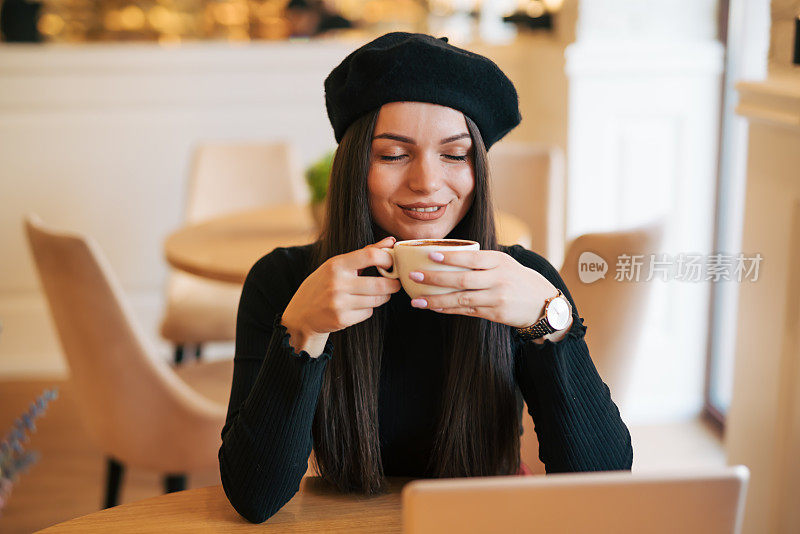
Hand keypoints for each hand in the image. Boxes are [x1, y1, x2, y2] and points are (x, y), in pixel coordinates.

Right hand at [282, 236, 402, 337]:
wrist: (302, 313)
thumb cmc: (323, 284)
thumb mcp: (338, 265)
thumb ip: (366, 252)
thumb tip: (391, 241)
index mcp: (336, 265)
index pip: (370, 256)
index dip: (387, 259)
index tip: (391, 264)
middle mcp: (337, 283)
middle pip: (380, 284)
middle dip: (393, 285)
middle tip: (395, 284)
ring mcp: (339, 303)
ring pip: (376, 300)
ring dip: (381, 297)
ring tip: (376, 294)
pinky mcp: (342, 319)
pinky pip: (368, 313)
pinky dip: (368, 309)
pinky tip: (357, 306)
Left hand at [408, 249, 564, 329]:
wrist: (542, 303)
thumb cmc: (516, 278)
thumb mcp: (504, 263)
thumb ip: (481, 260)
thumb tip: (446, 254)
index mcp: (499, 261)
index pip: (472, 257)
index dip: (450, 258)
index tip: (430, 256)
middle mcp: (499, 278)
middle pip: (462, 279)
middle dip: (435, 278)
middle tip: (414, 276)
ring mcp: (497, 298)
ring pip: (461, 299)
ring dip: (436, 300)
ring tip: (417, 300)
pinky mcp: (496, 314)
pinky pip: (467, 311)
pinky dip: (448, 310)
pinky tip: (434, 307)